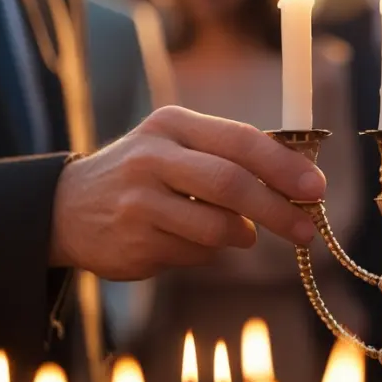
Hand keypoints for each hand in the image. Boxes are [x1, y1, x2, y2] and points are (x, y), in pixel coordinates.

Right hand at [50, 106, 325, 279]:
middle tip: (306, 230)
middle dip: (277, 210)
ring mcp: (139, 202)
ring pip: (217, 229)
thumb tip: (300, 182)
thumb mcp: (177, 146)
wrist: (65, 209)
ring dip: (241, 237)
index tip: (316, 188)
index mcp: (172, 125)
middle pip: (231, 184)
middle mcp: (152, 158)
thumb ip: (231, 158)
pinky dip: (207, 254)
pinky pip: (195, 255)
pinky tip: (184, 240)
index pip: (240, 140)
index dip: (283, 166)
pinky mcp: (134, 243)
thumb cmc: (144, 175)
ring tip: (241, 234)